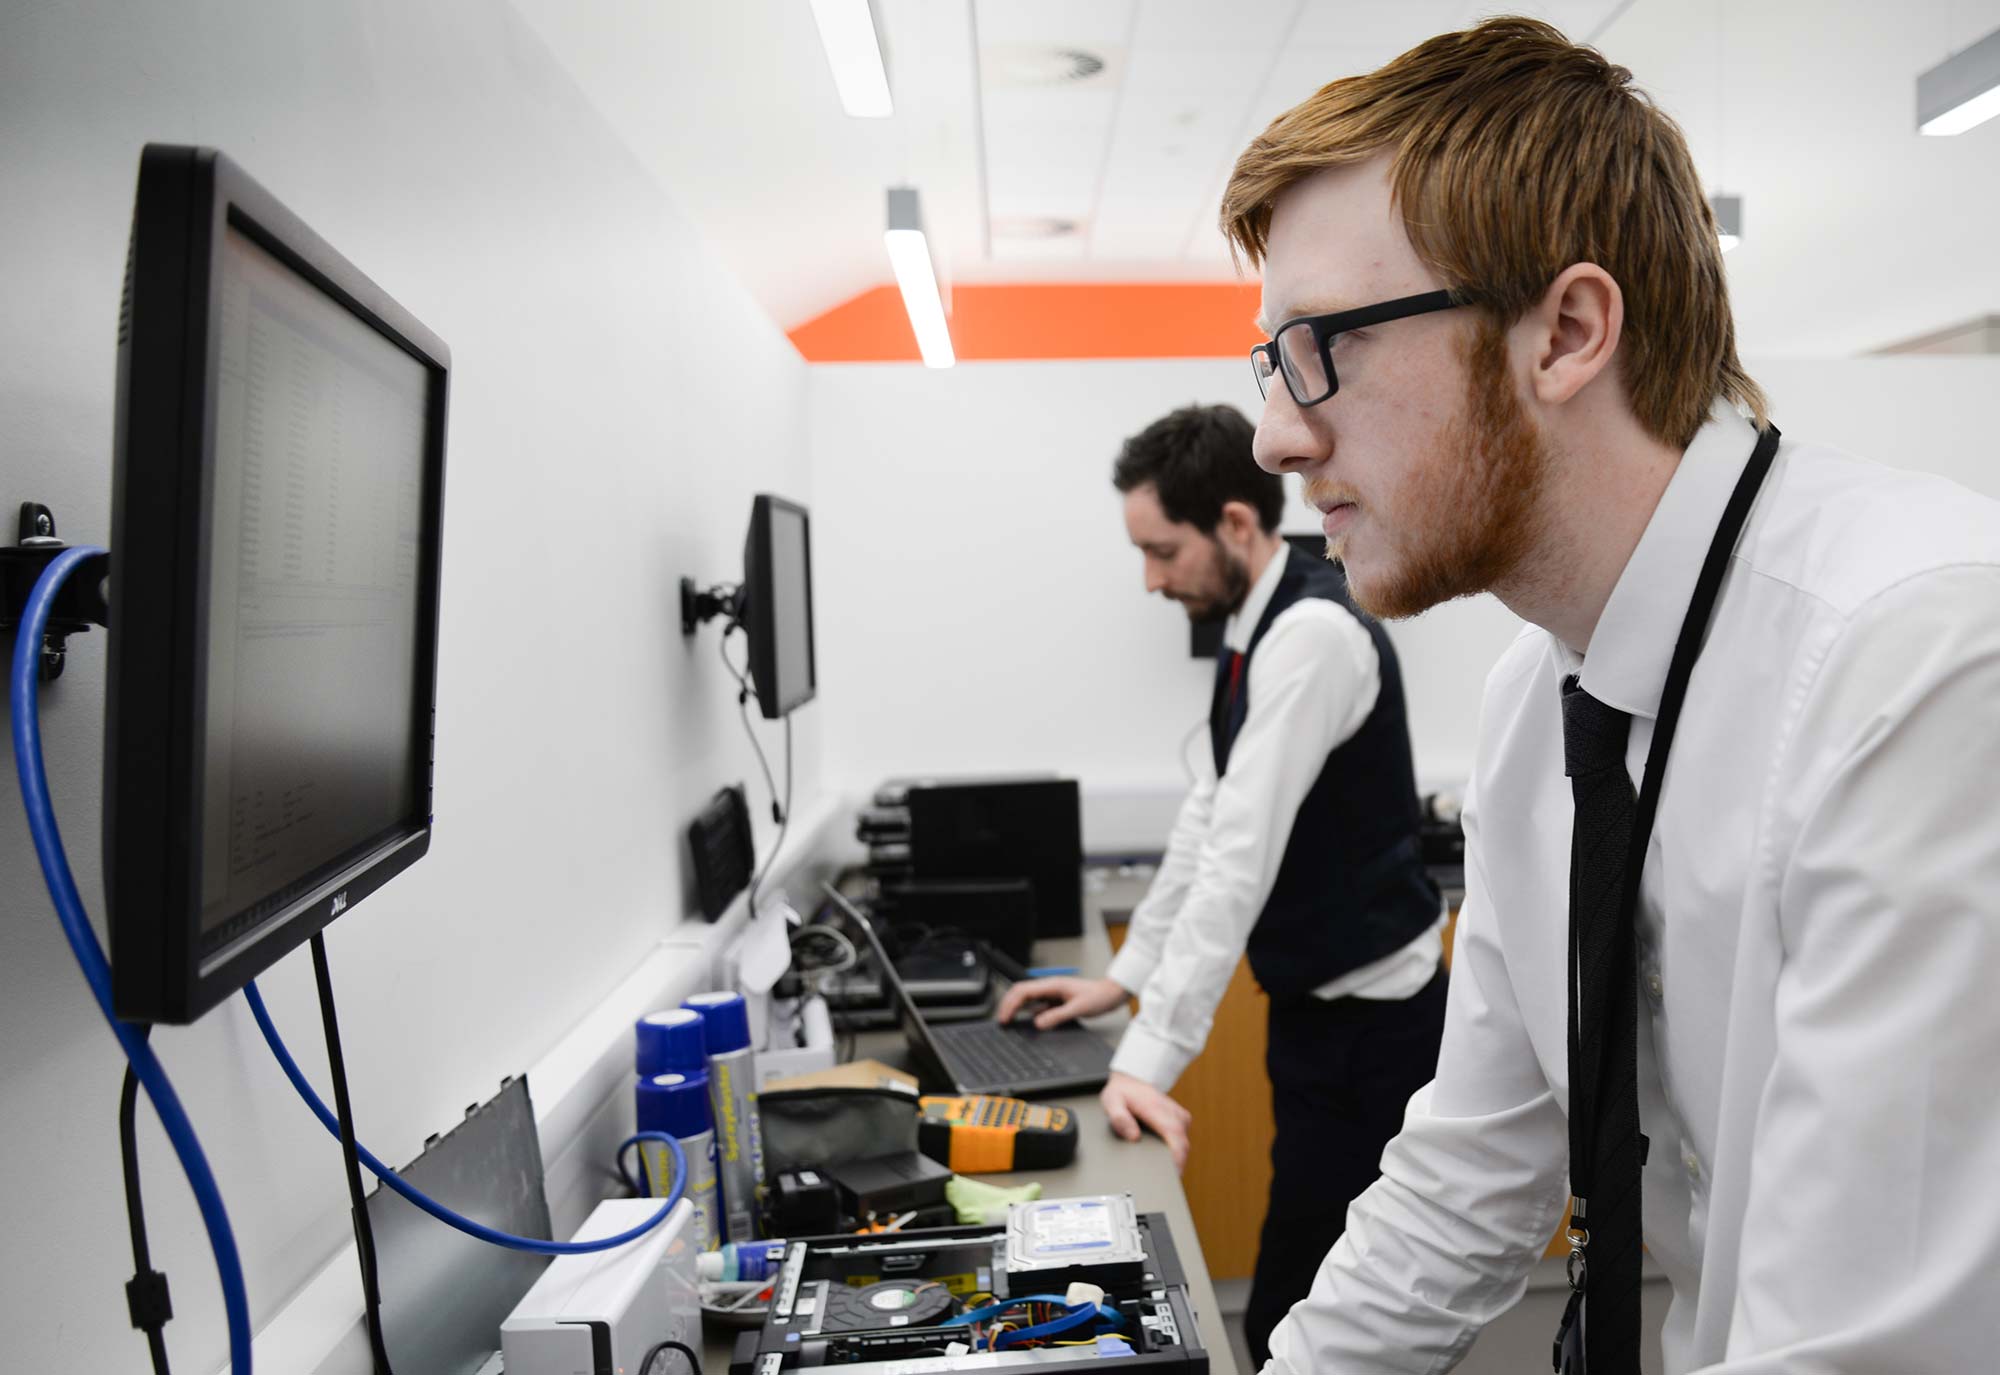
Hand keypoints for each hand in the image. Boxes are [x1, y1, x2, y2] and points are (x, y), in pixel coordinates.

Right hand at [994, 975, 1126, 1028]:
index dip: (1010, 1004)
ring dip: (1017, 1008)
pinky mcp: (1056, 1000)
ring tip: (1009, 1021)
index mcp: (1052, 985)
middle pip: (1021, 992)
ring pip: (1028, 999)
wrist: (1111, 994)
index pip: (1023, 991)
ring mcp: (1052, 993)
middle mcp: (1050, 987)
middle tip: (1002, 1020)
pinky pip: (1038, 1006)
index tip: (1004, 1017)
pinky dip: (1028, 1013)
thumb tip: (1038, 1023)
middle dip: (1008, 1005)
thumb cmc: (1098, 996)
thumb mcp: (1078, 1008)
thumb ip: (1058, 1016)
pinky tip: (1028, 1021)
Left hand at [1100, 1071, 1191, 1171]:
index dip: (1177, 1157)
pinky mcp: (1182, 1120)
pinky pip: (1183, 1141)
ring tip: (1160, 1172)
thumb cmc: (1122, 1093)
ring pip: (1185, 1144)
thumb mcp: (1112, 1101)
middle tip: (1163, 1182)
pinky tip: (1163, 1159)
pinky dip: (1176, 1152)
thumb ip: (1119, 1118)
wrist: (1132, 1080)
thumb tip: (1133, 1136)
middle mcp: (1172, 1112)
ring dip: (1176, 1159)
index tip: (1174, 1173)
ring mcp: (1179, 1116)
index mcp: (1157, 1108)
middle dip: (1177, 1165)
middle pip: (1183, 1145)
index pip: (1175, 1135)